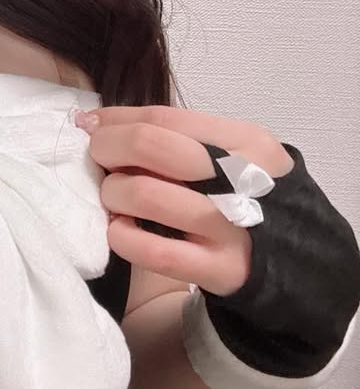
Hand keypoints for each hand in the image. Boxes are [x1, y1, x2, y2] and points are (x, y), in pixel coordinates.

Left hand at [76, 104, 294, 297]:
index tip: (90, 126)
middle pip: (151, 144)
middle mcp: (243, 179)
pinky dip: (122, 235)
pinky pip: (152, 250)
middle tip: (99, 160)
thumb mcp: (230, 153)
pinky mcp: (222, 270)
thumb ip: (173, 134)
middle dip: (108, 147)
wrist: (297, 262)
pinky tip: (122, 229)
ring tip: (115, 198)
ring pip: (144, 193)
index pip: (163, 117)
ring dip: (113, 192)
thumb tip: (94, 121)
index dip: (115, 119)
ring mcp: (233, 226)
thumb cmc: (246, 196)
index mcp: (247, 141)